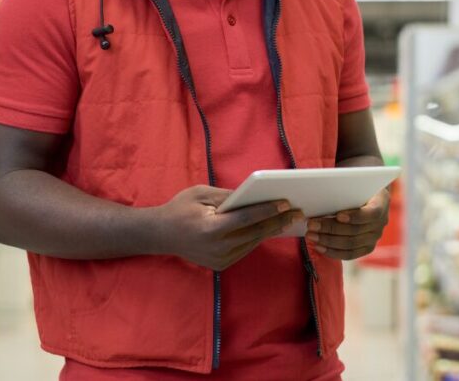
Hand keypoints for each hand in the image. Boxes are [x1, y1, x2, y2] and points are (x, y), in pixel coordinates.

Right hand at [154, 185, 302, 270]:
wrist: (160, 235)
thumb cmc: (180, 209)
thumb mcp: (201, 194)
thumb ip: (228, 196)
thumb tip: (254, 194)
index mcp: (211, 229)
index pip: (246, 218)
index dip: (267, 210)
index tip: (286, 203)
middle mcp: (217, 248)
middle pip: (255, 233)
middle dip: (278, 221)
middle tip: (298, 212)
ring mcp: (219, 260)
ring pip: (253, 243)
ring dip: (272, 230)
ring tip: (290, 219)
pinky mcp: (221, 265)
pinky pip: (245, 249)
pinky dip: (258, 237)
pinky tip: (271, 227)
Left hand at [305, 188, 389, 259]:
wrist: (366, 195)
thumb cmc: (356, 185)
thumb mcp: (355, 182)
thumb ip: (345, 186)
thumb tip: (322, 189)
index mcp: (381, 202)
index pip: (372, 213)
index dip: (355, 216)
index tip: (338, 215)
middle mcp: (381, 222)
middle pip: (356, 230)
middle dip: (331, 228)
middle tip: (311, 224)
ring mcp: (375, 237)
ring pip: (351, 244)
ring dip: (328, 240)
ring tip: (311, 235)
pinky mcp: (366, 248)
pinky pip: (349, 254)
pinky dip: (332, 251)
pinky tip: (318, 246)